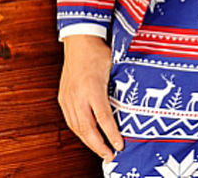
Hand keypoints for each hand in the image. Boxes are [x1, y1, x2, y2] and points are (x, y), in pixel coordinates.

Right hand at [58, 34, 123, 161]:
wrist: (79, 40)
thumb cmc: (99, 52)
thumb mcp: (114, 67)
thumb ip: (120, 86)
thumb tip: (134, 102)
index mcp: (92, 88)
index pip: (103, 117)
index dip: (112, 134)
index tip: (120, 145)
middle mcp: (78, 96)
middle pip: (88, 128)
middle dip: (99, 146)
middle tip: (110, 157)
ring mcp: (68, 98)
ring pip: (77, 128)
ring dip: (89, 142)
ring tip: (101, 151)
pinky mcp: (63, 98)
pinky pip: (71, 121)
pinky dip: (80, 132)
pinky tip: (88, 137)